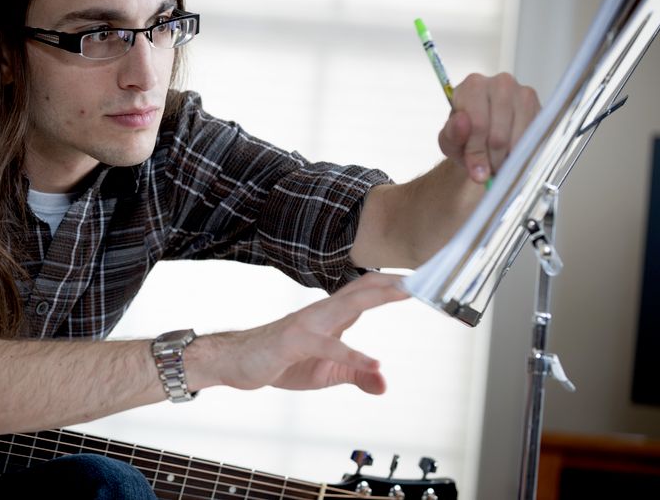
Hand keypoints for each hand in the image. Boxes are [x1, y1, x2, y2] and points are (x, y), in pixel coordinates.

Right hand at [205, 272, 408, 394]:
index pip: (364, 293)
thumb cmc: (280, 361)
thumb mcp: (328, 373)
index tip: (419, 280)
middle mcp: (321, 313)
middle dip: (392, 282)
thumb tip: (384, 384)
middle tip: (422, 275)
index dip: (390, 285)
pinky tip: (375, 364)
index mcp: (330, 317)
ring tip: (404, 294)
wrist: (237, 363)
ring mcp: (307, 324)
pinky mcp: (294, 343)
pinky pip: (328, 347)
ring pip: (347, 305)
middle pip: (361, 290)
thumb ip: (357, 375)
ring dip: (377, 297)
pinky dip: (353, 354)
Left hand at [438, 73, 540, 182]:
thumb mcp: (449, 140)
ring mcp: (524, 94)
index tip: (477, 172)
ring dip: (509, 159)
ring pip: (519, 139)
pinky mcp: (541, 107)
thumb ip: (451, 135)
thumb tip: (462, 123)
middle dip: (493, 160)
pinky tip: (513, 155)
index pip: (478, 124)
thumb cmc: (465, 135)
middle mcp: (501, 83)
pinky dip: (524, 153)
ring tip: (499, 163)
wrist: (485, 135)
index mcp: (473, 86)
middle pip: (499, 135)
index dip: (476, 153)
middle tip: (489, 170)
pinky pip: (535, 139)